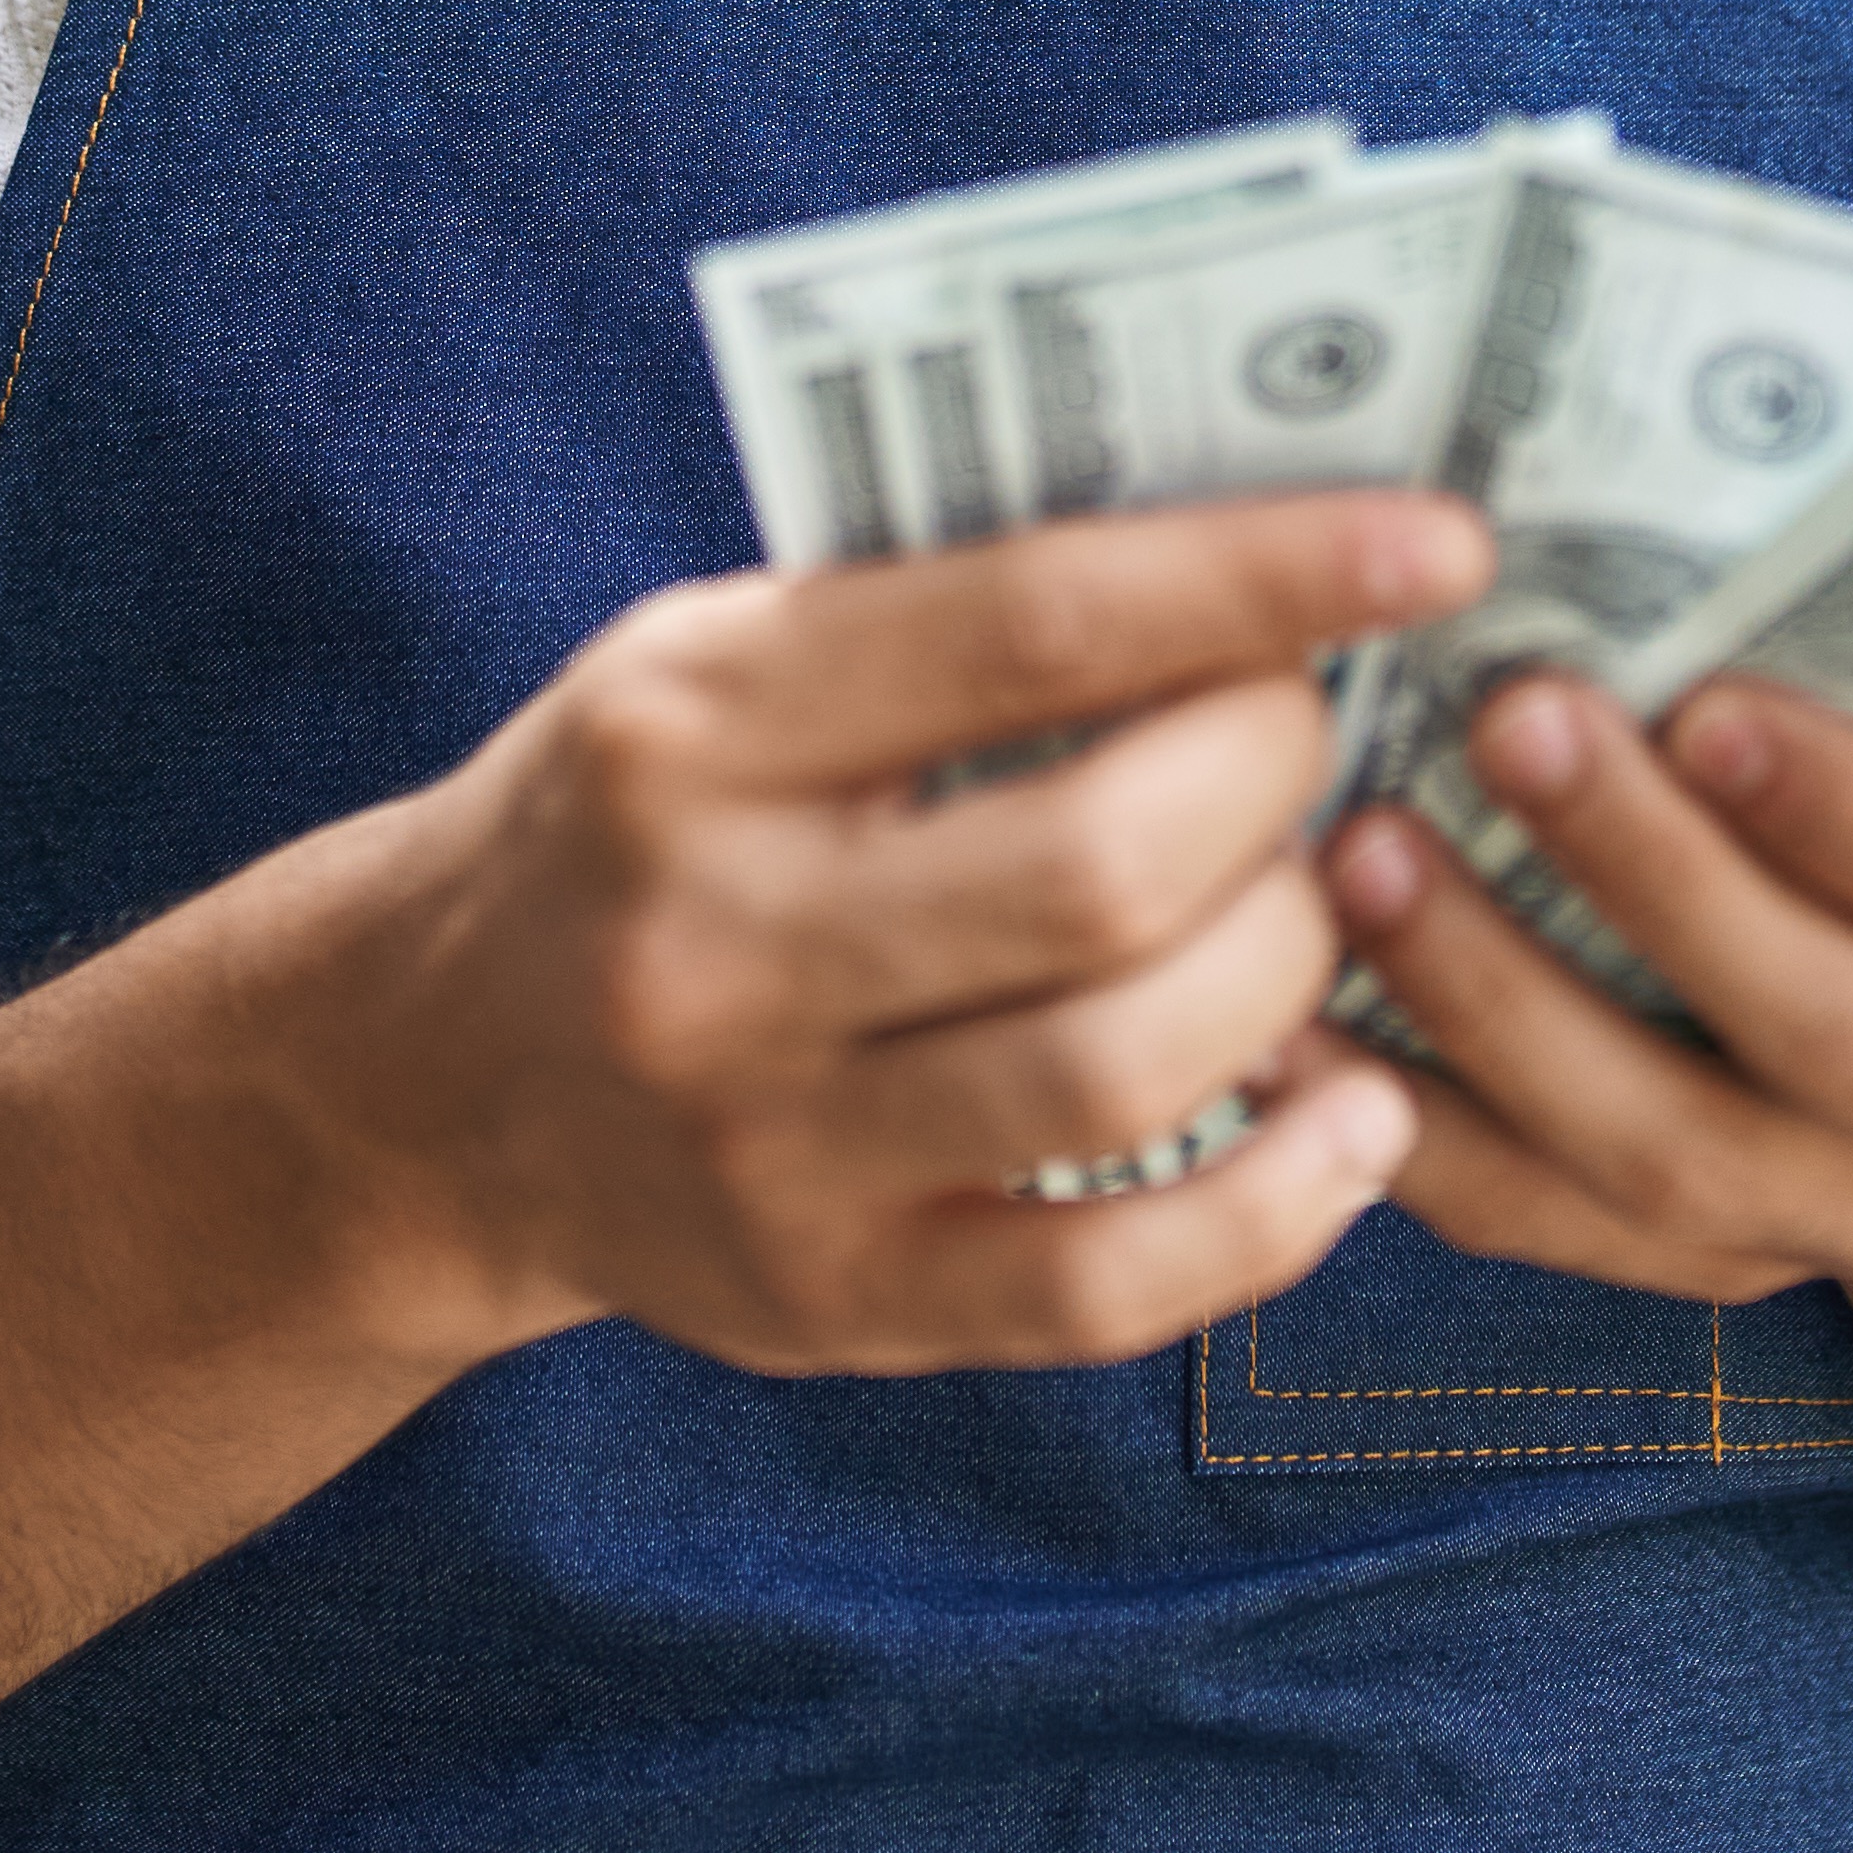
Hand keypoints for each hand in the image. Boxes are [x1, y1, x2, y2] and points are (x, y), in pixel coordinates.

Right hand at [271, 491, 1475, 1376]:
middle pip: (1096, 866)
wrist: (419, 1077)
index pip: (1026, 624)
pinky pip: (1106, 1286)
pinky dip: (1275, 1206)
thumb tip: (1259, 558)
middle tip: (1309, 743)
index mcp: (694, 731)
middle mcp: (713, 942)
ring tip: (1304, 910)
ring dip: (1284, 974)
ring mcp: (766, 1148)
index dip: (1256, 578)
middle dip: (1271, 786)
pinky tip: (1349, 1120)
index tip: (1432, 546)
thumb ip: (937, 612)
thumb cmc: (637, 819)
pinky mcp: (830, 1306)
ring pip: (1122, 1070)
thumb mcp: (714, 660)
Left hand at [1329, 671, 1852, 1303]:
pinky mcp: (1745, 1271)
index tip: (1712, 701)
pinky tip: (1298, 1024)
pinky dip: (1422, 1129)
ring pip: (1689, 1163)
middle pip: (1840, 1036)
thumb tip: (1702, 480)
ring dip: (1507, 1007)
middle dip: (1656, 881)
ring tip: (1363, 858)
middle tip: (1504, 722)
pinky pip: (1567, 1233)